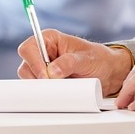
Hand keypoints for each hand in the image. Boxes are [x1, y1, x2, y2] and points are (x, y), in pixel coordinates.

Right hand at [16, 28, 131, 94]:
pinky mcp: (47, 82)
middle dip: (36, 78)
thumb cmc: (99, 60)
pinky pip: (37, 89)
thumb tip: (51, 72)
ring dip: (40, 87)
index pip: (29, 48)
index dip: (33, 62)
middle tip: (53, 85)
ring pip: (28, 79)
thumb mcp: (87, 59)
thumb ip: (69, 63)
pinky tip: (56, 94)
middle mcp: (42, 53)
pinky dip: (43, 94)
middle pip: (25, 66)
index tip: (45, 76)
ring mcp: (43, 69)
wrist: (109, 73)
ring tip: (60, 88)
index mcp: (49, 39)